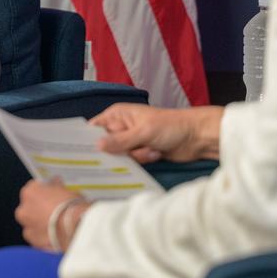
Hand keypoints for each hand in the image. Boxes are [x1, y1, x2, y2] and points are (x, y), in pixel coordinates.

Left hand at [15, 178, 88, 251]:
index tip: (51, 195)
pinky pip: (37, 238)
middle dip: (39, 209)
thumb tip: (55, 183)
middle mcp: (23, 209)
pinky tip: (56, 236)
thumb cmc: (71, 206)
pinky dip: (44, 237)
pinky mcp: (33, 242)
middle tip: (54, 212)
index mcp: (30, 192)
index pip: (34, 188)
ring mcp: (27, 227)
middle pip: (30, 207)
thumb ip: (56, 187)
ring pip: (32, 224)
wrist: (76, 228)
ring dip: (40, 224)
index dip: (44, 191)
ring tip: (56, 226)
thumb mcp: (66, 189)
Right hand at [90, 103, 223, 162]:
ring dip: (136, 156)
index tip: (82, 153)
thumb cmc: (170, 126)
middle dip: (118, 152)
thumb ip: (120, 141)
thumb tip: (96, 146)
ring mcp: (131, 141)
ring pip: (120, 156)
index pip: (94, 127)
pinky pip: (132, 162)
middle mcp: (121, 127)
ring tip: (151, 149)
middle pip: (106, 145)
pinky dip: (143, 160)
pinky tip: (156, 154)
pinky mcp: (140, 153)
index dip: (87, 140)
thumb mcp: (143, 132)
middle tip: (131, 151)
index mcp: (118, 114)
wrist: (195, 137)